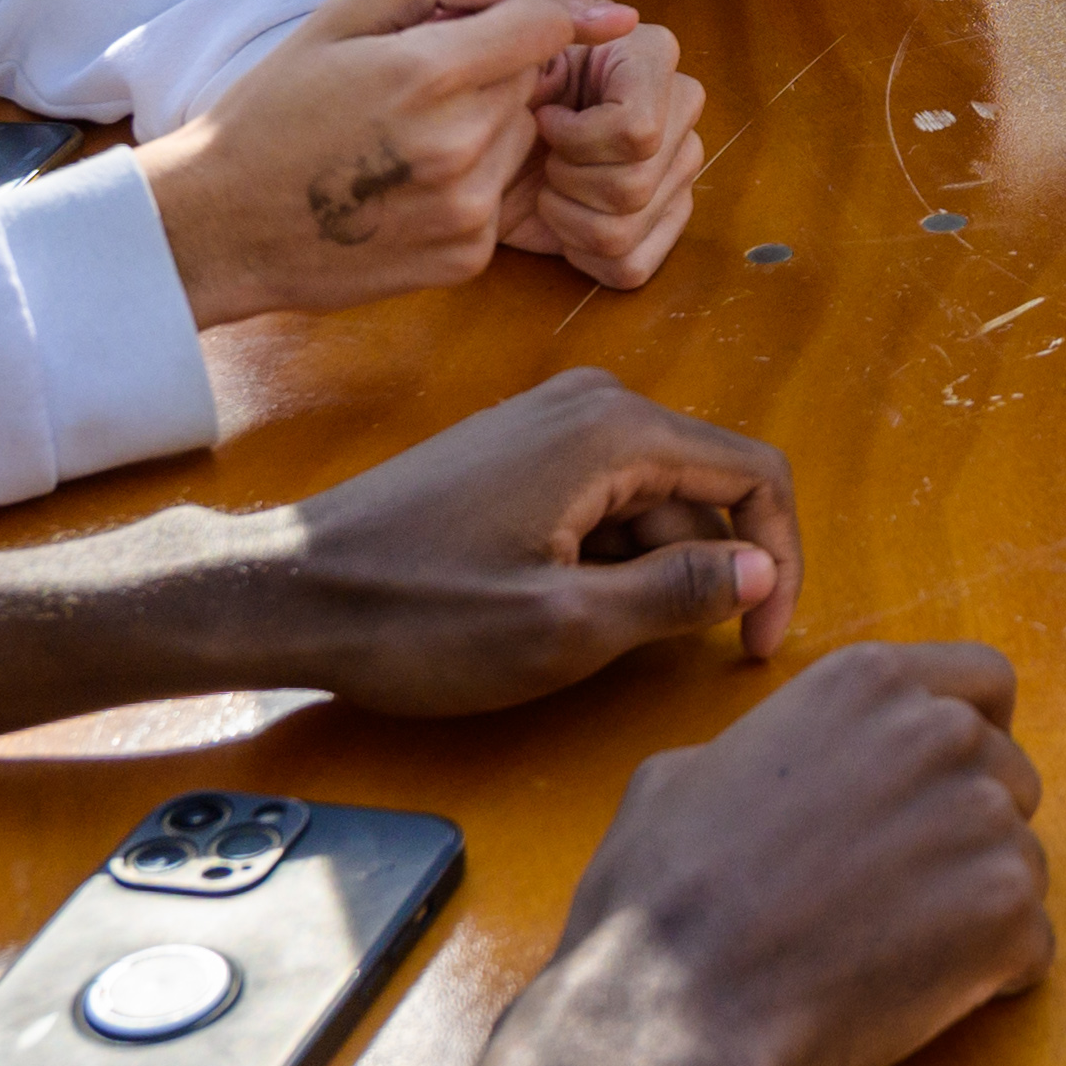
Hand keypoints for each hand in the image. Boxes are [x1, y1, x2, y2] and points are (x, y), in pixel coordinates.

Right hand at [141, 0, 615, 326]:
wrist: (221, 226)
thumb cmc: (271, 113)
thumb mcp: (334, 21)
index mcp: (425, 74)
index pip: (544, 28)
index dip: (544, 14)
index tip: (545, 18)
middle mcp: (458, 145)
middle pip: (531, 81)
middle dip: (493, 71)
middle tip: (418, 86)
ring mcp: (466, 209)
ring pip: (521, 138)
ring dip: (487, 129)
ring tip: (406, 140)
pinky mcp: (466, 257)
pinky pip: (500, 196)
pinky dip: (472, 185)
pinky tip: (407, 187)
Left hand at [192, 367, 805, 704]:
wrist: (286, 592)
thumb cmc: (415, 614)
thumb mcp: (562, 628)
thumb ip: (675, 594)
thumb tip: (757, 572)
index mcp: (615, 430)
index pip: (755, 476)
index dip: (780, 562)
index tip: (759, 644)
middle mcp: (590, 404)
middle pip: (703, 487)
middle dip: (711, 573)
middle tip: (682, 661)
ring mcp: (546, 424)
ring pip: (650, 500)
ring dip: (651, 574)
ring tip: (596, 644)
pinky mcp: (514, 453)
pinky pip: (601, 500)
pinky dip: (607, 559)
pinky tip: (559, 614)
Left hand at [513, 14, 708, 287]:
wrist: (479, 136)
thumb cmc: (492, 85)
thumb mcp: (508, 36)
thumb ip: (554, 13)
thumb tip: (622, 18)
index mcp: (652, 56)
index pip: (636, 133)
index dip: (577, 140)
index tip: (543, 119)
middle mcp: (680, 110)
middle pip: (632, 186)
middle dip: (566, 181)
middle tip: (543, 156)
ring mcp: (679, 170)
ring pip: (627, 229)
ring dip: (567, 218)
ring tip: (548, 185)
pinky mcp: (664, 222)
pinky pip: (632, 264)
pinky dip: (583, 253)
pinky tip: (565, 220)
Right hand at [530, 645, 1052, 1065]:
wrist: (673, 1010)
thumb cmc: (661, 899)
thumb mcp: (684, 774)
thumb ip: (768, 747)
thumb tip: (783, 764)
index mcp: (868, 683)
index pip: (983, 682)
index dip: (972, 733)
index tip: (941, 784)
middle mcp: (941, 734)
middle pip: (1010, 773)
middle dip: (970, 828)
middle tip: (901, 889)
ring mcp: (984, 822)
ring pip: (1023, 861)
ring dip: (977, 904)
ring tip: (891, 950)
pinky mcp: (1008, 915)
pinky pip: (1032, 944)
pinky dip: (988, 977)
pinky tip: (911, 995)